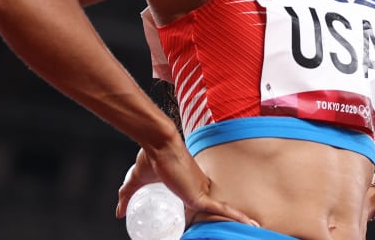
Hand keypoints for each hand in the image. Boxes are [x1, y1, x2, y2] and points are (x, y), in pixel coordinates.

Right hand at [116, 143, 259, 227]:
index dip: (208, 215)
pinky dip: (237, 217)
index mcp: (190, 186)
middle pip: (215, 209)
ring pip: (223, 211)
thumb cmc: (150, 158)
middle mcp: (200, 188)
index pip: (202, 203)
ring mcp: (202, 192)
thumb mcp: (136, 183)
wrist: (158, 144)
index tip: (211, 226)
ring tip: (256, 227)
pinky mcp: (201, 195)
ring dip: (239, 219)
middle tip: (242, 229)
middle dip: (229, 219)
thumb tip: (118, 212)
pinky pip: (222, 210)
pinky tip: (251, 224)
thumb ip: (127, 196)